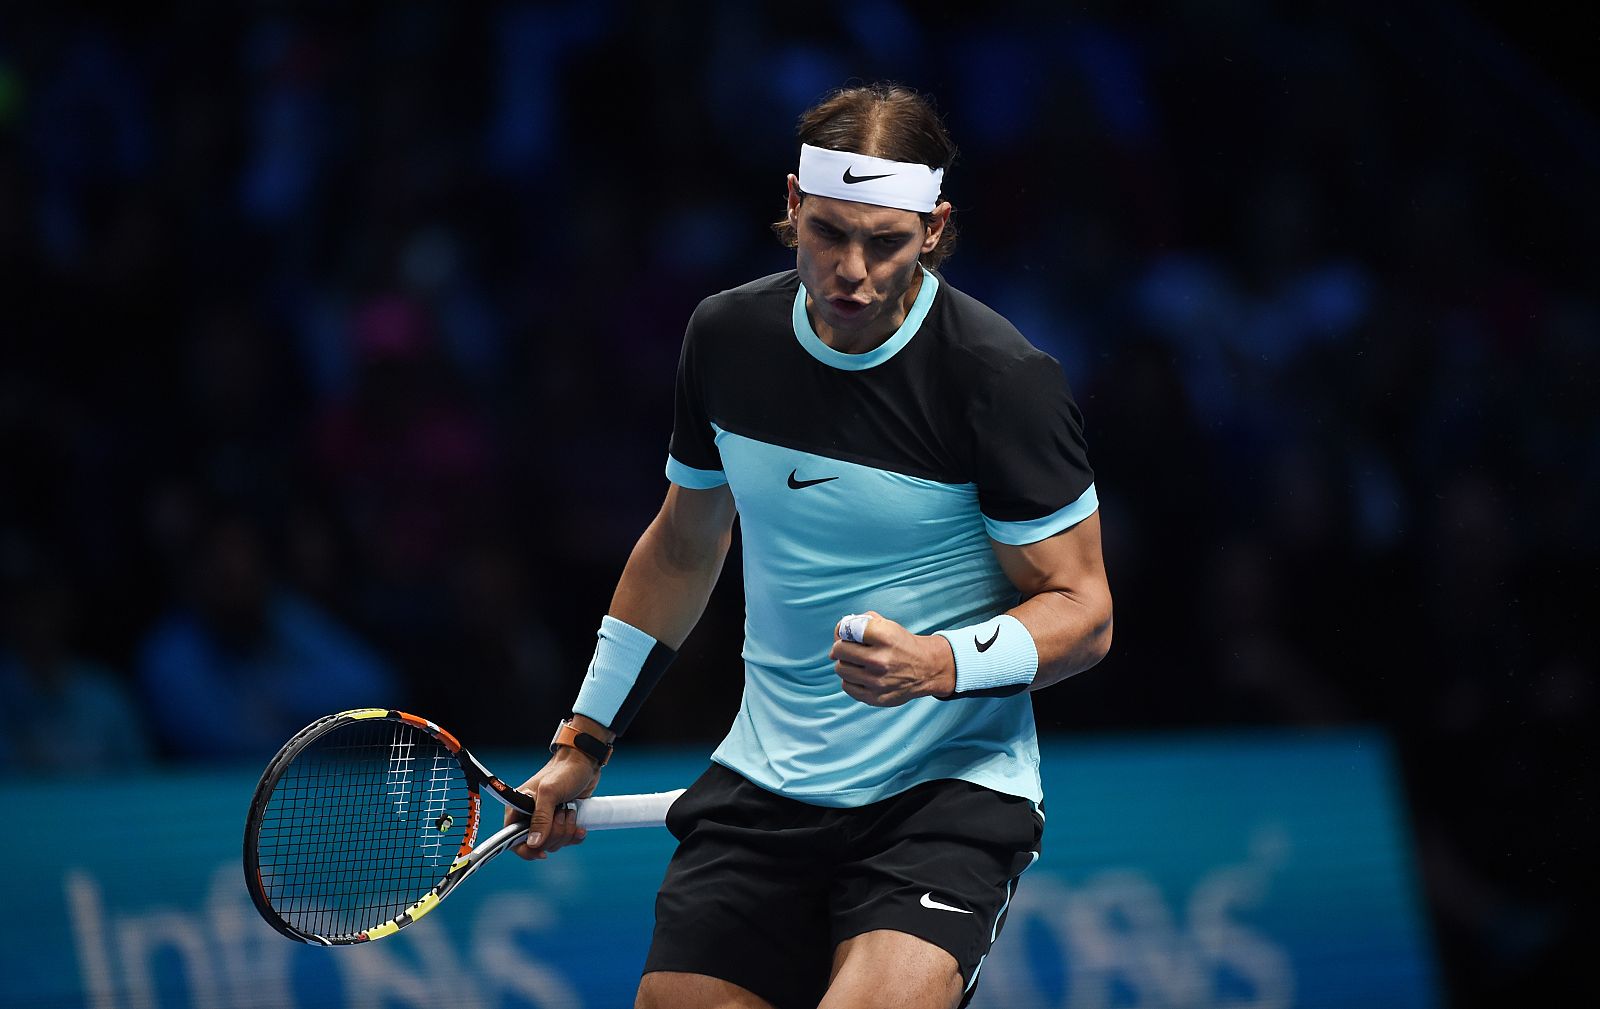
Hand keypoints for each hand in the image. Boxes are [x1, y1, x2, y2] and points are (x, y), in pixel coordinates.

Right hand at [505, 746, 600, 859]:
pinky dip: (575, 835)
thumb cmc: (564, 771)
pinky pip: (566, 841)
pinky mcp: (561, 822)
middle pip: (537, 845)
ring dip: (566, 831)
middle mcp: (529, 817)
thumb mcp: (549, 792)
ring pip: (554, 844)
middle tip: (561, 813)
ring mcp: (547, 821)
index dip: (525, 850)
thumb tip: (533, 844)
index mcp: (517, 809)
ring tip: (570, 810)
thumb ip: (540, 818)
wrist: (585, 763)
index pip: (512, 840)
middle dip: (554, 833)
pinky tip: (580, 825)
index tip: (541, 852)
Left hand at [829, 610, 956, 705]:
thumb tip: (836, 639)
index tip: (848, 634)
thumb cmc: (901, 645)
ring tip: (857, 663)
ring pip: (841, 669)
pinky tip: (861, 675)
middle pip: (839, 650)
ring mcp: (878, 681)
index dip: (844, 630)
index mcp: (885, 636)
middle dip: (840, 647)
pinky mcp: (876, 697)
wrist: (926, 668)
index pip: (848, 628)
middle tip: (848, 649)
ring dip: (845, 664)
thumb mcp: (887, 625)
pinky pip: (847, 686)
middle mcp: (881, 660)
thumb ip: (861, 622)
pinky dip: (850, 680)